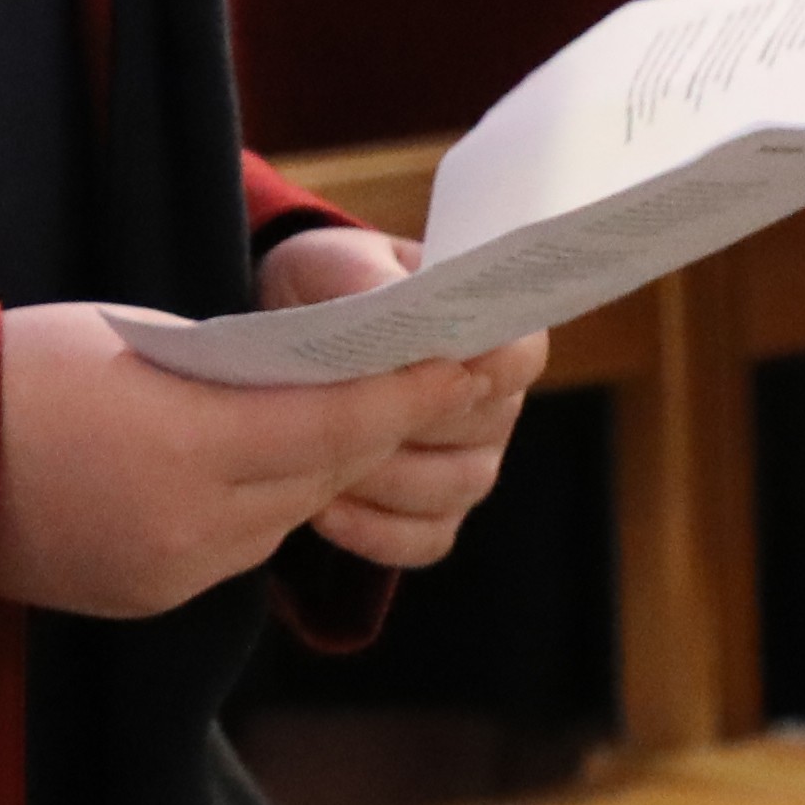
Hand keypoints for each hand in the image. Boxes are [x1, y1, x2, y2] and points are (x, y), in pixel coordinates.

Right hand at [0, 295, 515, 621]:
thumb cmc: (5, 372)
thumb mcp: (125, 343)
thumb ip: (225, 371)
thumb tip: (303, 384)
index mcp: (181, 446)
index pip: (331, 422)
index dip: (403, 391)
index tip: (460, 357)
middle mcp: (188, 526)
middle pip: (318, 477)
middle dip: (374, 426)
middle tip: (429, 375)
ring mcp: (168, 574)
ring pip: (283, 519)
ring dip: (321, 470)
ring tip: (355, 414)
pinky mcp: (148, 597)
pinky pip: (234, 549)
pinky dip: (262, 505)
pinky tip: (267, 467)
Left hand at [243, 230, 540, 567]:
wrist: (283, 340)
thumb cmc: (322, 288)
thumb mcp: (332, 263)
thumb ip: (368, 277)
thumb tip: (400, 302)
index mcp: (492, 333)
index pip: (521, 356)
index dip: (484, 365)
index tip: (431, 366)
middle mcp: (495, 405)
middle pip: (481, 429)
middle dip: (410, 421)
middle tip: (345, 411)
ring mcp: (470, 466)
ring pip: (453, 490)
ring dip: (384, 476)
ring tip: (321, 456)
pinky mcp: (434, 516)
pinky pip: (425, 541)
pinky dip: (374, 530)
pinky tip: (323, 509)